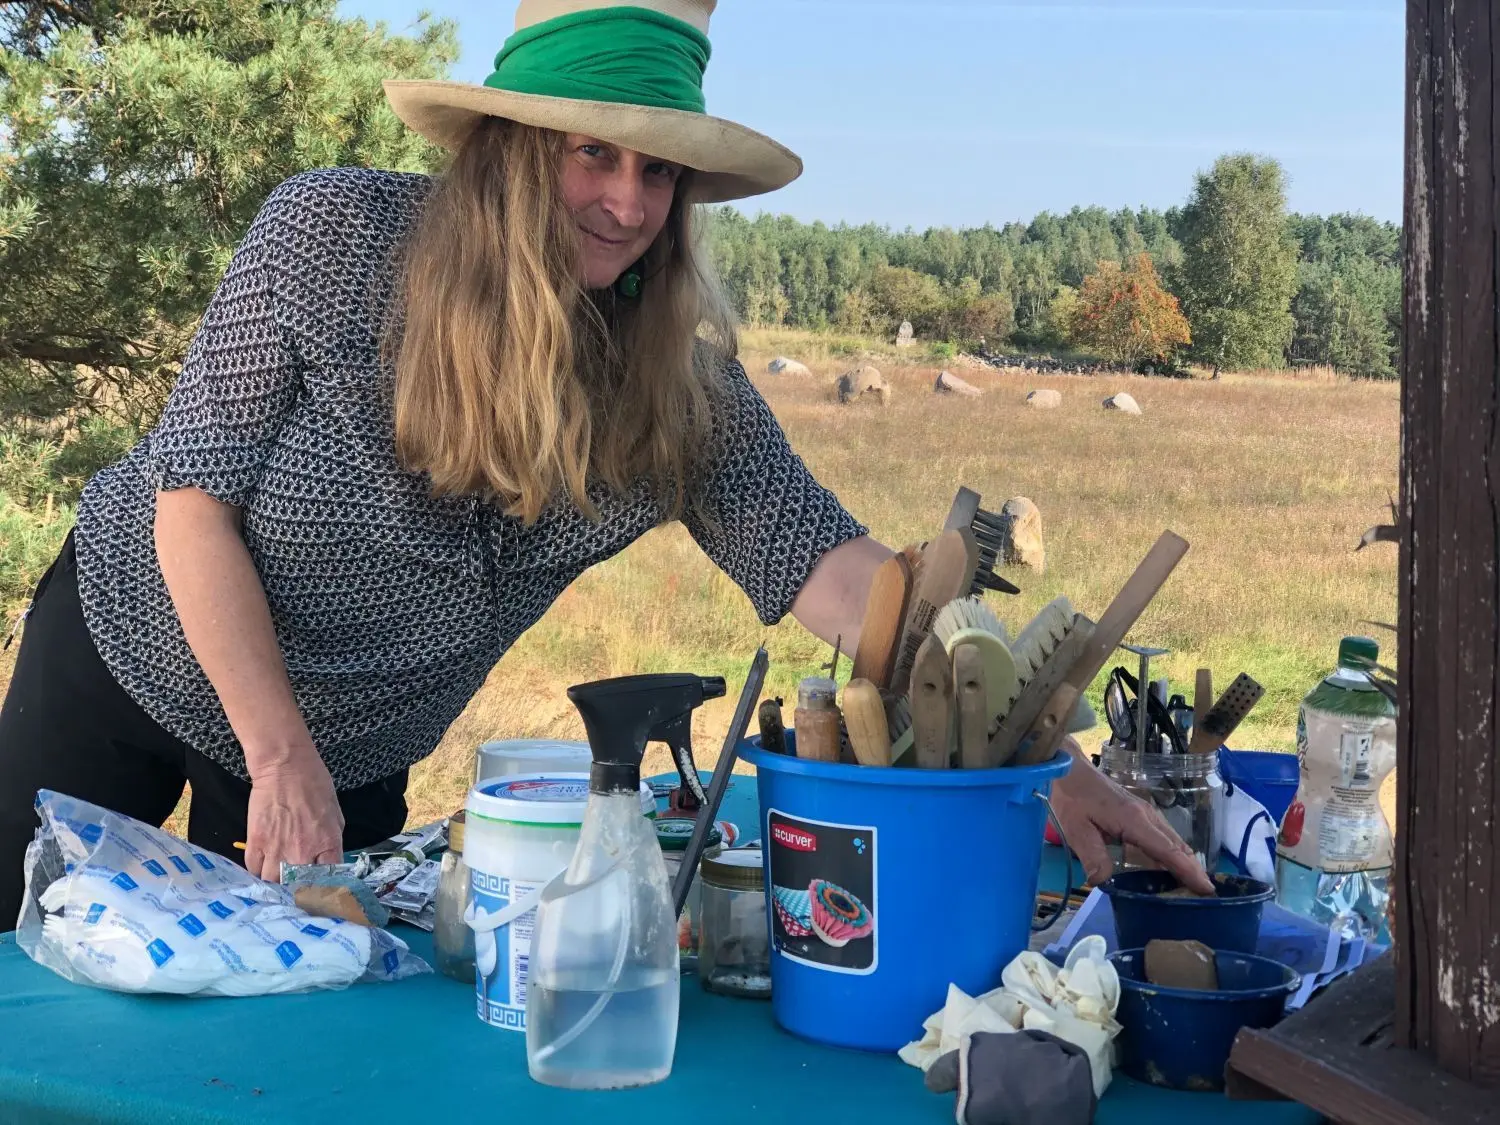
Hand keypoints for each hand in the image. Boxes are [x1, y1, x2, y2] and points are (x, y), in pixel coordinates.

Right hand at [244, 753, 344, 881]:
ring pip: (272, 882)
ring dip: (274, 880)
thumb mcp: (336, 814)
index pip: (327, 881)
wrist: (286, 767)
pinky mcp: (255, 842)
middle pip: (297, 887)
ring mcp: (277, 850)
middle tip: (294, 882)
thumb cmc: (315, 785)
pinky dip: (257, 869)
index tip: (318, 887)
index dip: (322, 886)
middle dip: (297, 887)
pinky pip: (253, 868)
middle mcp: (302, 853)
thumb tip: (327, 861)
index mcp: (327, 845)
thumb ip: (332, 842)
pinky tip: (263, 862)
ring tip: (277, 874)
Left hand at [1050, 739, 1214, 894]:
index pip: (1167, 849)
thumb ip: (1092, 855)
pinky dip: (1172, 855)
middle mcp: (1147, 816)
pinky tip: (1170, 871)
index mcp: (1135, 820)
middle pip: (1177, 846)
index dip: (1188, 870)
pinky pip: (1162, 838)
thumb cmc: (1071, 799)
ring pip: (1172, 842)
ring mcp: (1145, 814)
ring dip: (1184, 863)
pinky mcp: (1139, 815)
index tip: (1207, 889)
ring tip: (1193, 889)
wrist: (1068, 770)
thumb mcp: (1076, 829)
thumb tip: (1102, 882)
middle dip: (1193, 870)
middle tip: (1205, 897)